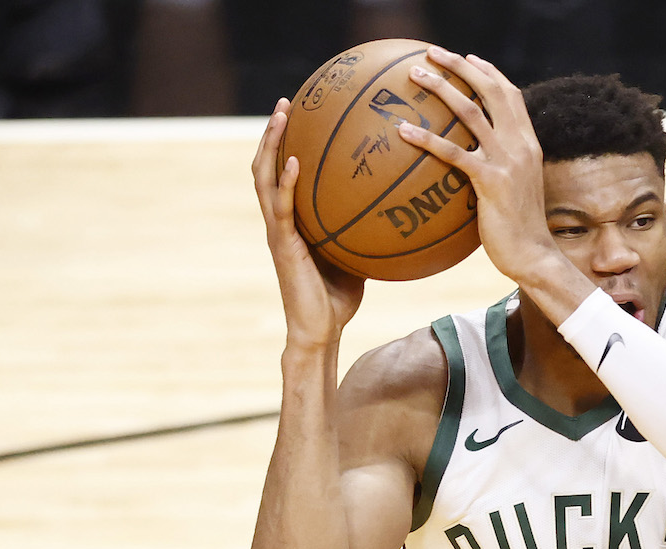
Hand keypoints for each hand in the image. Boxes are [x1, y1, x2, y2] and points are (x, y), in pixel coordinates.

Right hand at [251, 98, 365, 349]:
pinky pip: (280, 206)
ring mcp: (278, 230)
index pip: (285, 172)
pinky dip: (285, 181)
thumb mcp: (358, 254)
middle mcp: (280, 219)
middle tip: (286, 101)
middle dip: (273, 132)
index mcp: (294, 220)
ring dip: (270, 144)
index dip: (288, 144)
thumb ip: (366, 229)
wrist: (320, 329)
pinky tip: (293, 161)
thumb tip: (400, 207)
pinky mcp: (281, 244)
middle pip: (267, 165)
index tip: (302, 114)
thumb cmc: (340, 297)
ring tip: (280, 116)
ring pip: (264, 178)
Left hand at [394, 48, 565, 289]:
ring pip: (470, 111)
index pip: (511, 95)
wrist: (534, 256)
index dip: (489, 73)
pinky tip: (402, 130)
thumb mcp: (516, 191)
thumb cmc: (519, 230)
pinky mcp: (491, 180)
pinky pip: (453, 152)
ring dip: (440, 87)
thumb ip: (501, 169)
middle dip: (461, 66)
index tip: (467, 58)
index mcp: (529, 144)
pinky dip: (426, 138)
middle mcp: (521, 145)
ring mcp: (507, 161)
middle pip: (491, 90)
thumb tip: (473, 165)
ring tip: (414, 75)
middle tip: (432, 53)